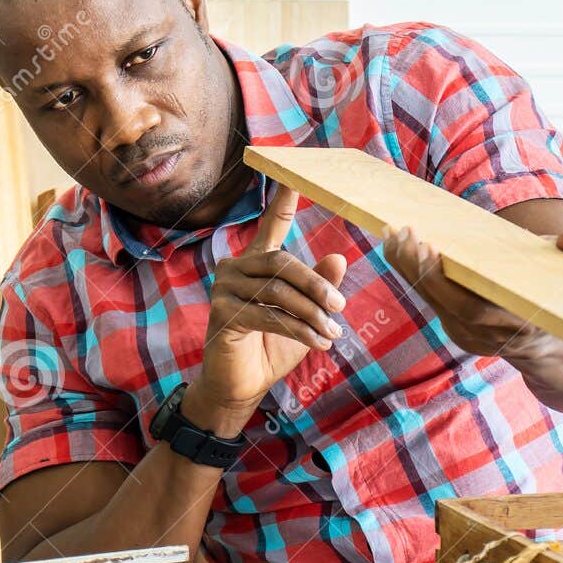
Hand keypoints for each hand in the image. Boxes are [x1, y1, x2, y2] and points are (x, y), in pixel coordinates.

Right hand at [186, 185, 348, 436]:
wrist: (240, 386)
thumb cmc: (271, 347)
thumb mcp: (303, 316)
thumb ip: (317, 288)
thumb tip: (338, 258)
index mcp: (256, 263)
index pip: (271, 225)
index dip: (283, 201)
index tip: (295, 177)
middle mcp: (235, 269)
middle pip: (282, 262)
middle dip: (316, 285)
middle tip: (341, 306)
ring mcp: (224, 289)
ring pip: (277, 290)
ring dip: (311, 313)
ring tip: (333, 333)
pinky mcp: (221, 313)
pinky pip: (268, 315)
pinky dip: (298, 329)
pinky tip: (318, 343)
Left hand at [381, 224, 562, 361]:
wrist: (546, 346)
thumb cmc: (554, 300)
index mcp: (512, 323)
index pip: (468, 306)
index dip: (443, 280)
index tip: (428, 247)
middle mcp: (484, 335)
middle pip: (440, 301)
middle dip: (417, 266)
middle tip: (402, 231)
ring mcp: (465, 335)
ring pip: (428, 300)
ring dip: (406, 267)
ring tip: (392, 233)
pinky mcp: (453, 328)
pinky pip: (427, 299)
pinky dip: (411, 273)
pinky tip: (398, 247)